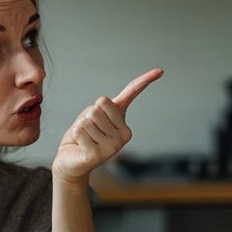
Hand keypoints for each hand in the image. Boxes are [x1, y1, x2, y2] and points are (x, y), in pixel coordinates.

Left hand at [52, 68, 162, 183]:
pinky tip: (80, 145)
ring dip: (80, 126)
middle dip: (87, 115)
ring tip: (84, 138)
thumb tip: (106, 101)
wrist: (71, 161)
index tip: (160, 70)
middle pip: (99, 105)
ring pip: (88, 118)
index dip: (145, 80)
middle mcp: (123, 136)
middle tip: (88, 130)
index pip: (131, 95)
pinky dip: (75, 134)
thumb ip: (105, 105)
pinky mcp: (98, 155)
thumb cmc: (84, 135)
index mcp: (125, 125)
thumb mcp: (95, 116)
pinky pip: (80, 129)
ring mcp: (112, 147)